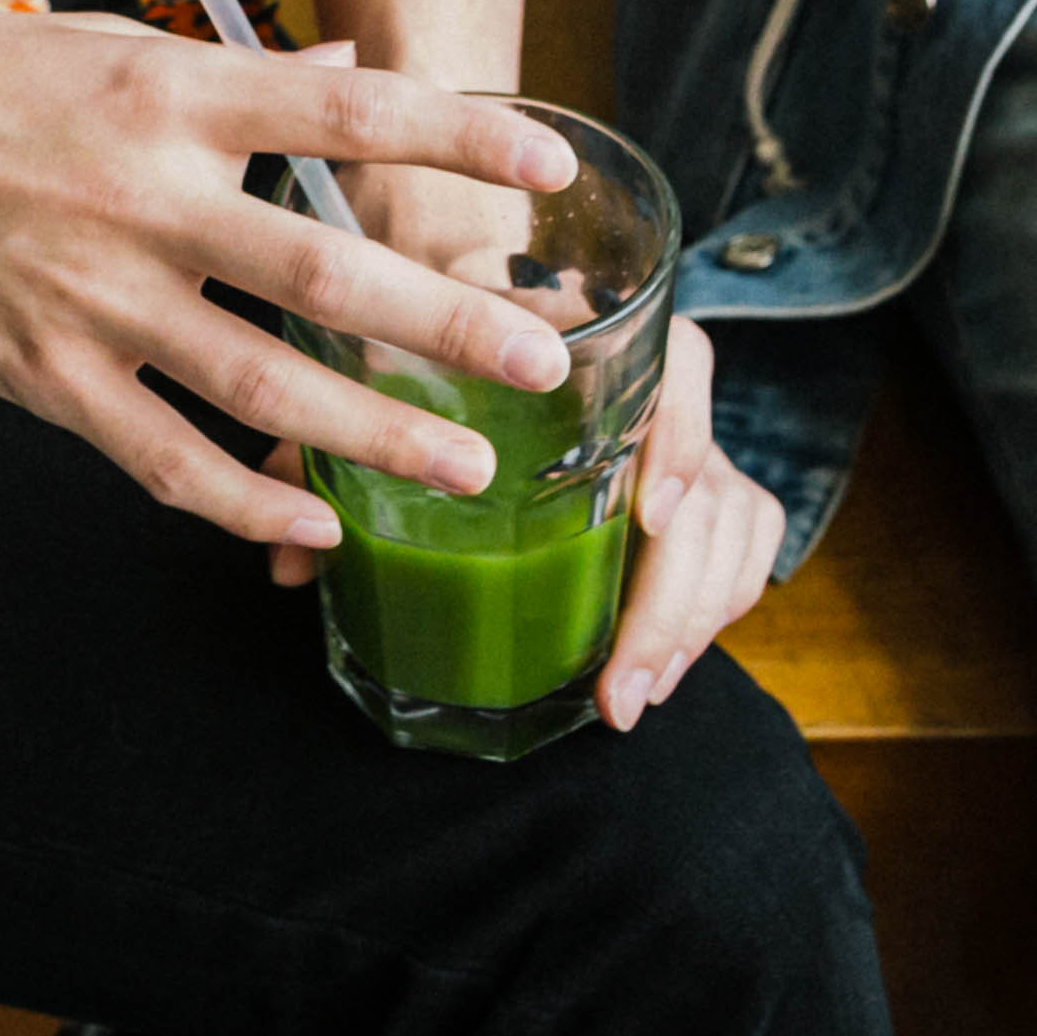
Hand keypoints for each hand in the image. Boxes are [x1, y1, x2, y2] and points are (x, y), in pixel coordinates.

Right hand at [0, 10, 586, 552]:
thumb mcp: (102, 44)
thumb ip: (232, 72)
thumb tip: (350, 66)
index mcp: (169, 95)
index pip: (346, 111)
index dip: (459, 135)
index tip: (552, 166)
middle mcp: (143, 195)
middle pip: (327, 268)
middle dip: (447, 320)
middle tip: (540, 359)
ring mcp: (93, 296)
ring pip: (263, 385)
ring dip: (375, 434)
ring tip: (465, 465)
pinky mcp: (45, 377)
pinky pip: (166, 459)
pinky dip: (247, 504)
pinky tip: (314, 528)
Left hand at [260, 287, 783, 733]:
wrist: (504, 349)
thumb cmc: (438, 361)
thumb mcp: (384, 392)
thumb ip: (336, 452)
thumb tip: (288, 559)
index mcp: (598, 340)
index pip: (681, 363)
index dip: (679, 435)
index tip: (648, 514)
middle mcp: (663, 392)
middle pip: (709, 486)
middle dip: (670, 598)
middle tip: (619, 684)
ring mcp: (698, 446)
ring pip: (734, 529)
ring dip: (686, 624)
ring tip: (628, 696)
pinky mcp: (718, 496)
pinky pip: (747, 550)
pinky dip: (712, 614)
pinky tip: (658, 672)